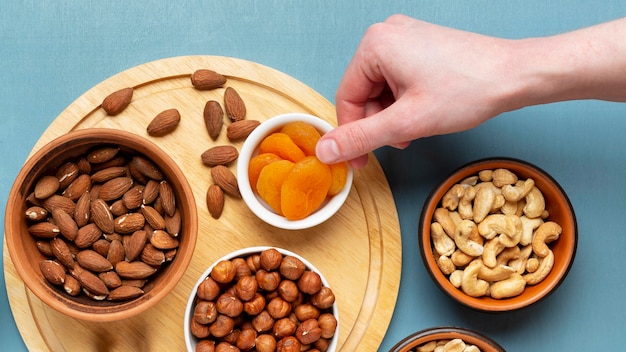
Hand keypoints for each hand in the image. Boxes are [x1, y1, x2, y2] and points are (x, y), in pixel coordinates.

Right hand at [316, 14, 516, 167]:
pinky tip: (424, 112)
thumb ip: (361, 137)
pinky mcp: (420, 45)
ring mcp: (405, 37)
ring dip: (393, 115)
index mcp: (375, 44)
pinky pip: (397, 79)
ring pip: (381, 89)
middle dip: (379, 123)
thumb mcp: (407, 122)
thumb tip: (325, 151)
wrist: (515, 75)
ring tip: (418, 127)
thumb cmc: (468, 90)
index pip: (345, 97)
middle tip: (401, 141)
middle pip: (363, 93)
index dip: (351, 134)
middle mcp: (386, 34)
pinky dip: (405, 102)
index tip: (359, 161)